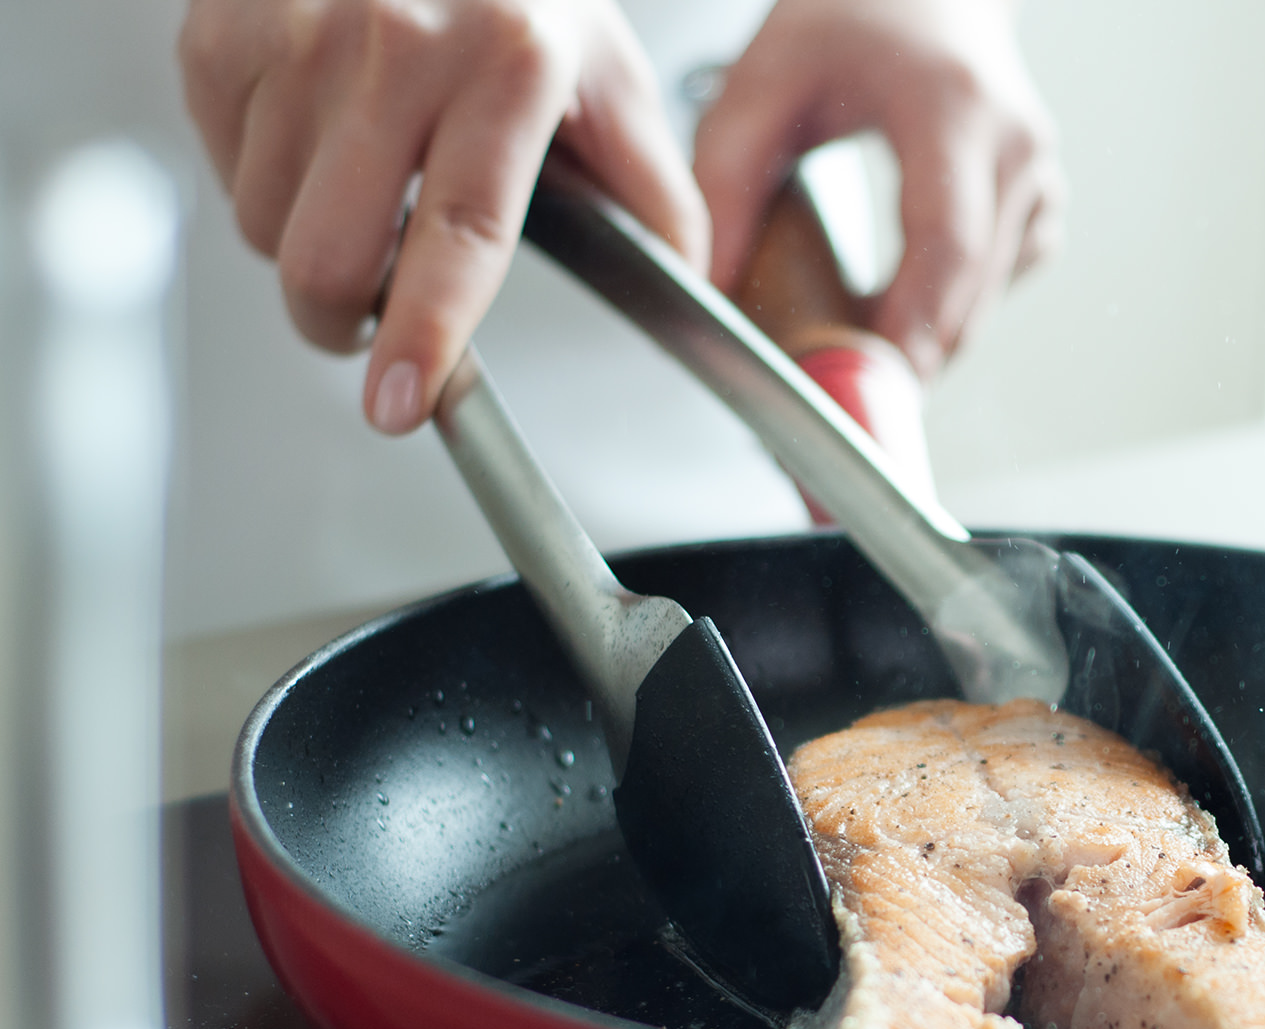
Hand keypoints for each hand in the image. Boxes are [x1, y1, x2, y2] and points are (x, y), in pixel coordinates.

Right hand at [179, 0, 708, 434]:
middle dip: (340, 320)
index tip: (400, 402)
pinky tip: (312, 137)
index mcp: (506, 68)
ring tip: (357, 188)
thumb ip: (652, 189)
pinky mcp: (222, 27)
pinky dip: (260, 176)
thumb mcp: (605, 74)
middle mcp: (397, 44)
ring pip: (265, 223)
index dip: (422, 334)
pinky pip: (221, 164)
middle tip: (372, 312)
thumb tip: (690, 285)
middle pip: (330, 257)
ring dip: (305, 240)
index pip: (461, 236)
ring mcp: (298, 31)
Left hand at [695, 0, 1062, 379]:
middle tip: (840, 385)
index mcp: (953, 107)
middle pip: (970, 292)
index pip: (946, 242)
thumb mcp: (766, 79)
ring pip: (986, 303)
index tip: (881, 381)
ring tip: (857, 332)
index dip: (916, 324)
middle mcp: (1015, 146)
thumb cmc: (855, 17)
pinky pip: (998, 288)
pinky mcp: (1042, 206)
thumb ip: (725, 179)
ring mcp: (1039, 179)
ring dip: (925, 334)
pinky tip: (904, 290)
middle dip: (908, 353)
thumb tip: (715, 286)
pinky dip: (949, 307)